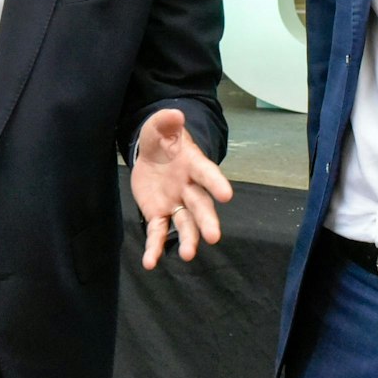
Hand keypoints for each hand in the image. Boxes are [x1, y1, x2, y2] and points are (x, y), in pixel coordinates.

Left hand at [129, 108, 233, 269]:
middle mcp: (189, 188)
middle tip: (214, 237)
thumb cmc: (163, 140)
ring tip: (189, 255)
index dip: (216, 183)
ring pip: (186, 224)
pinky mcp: (159, 215)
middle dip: (208, 221)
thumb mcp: (160, 127)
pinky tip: (150, 263)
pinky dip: (155, 248)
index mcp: (194, 165)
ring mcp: (176, 204)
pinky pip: (158, 233)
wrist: (153, 155)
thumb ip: (166, 122)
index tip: (227, 195)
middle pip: (201, 206)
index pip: (207, 174)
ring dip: (189, 240)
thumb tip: (175, 114)